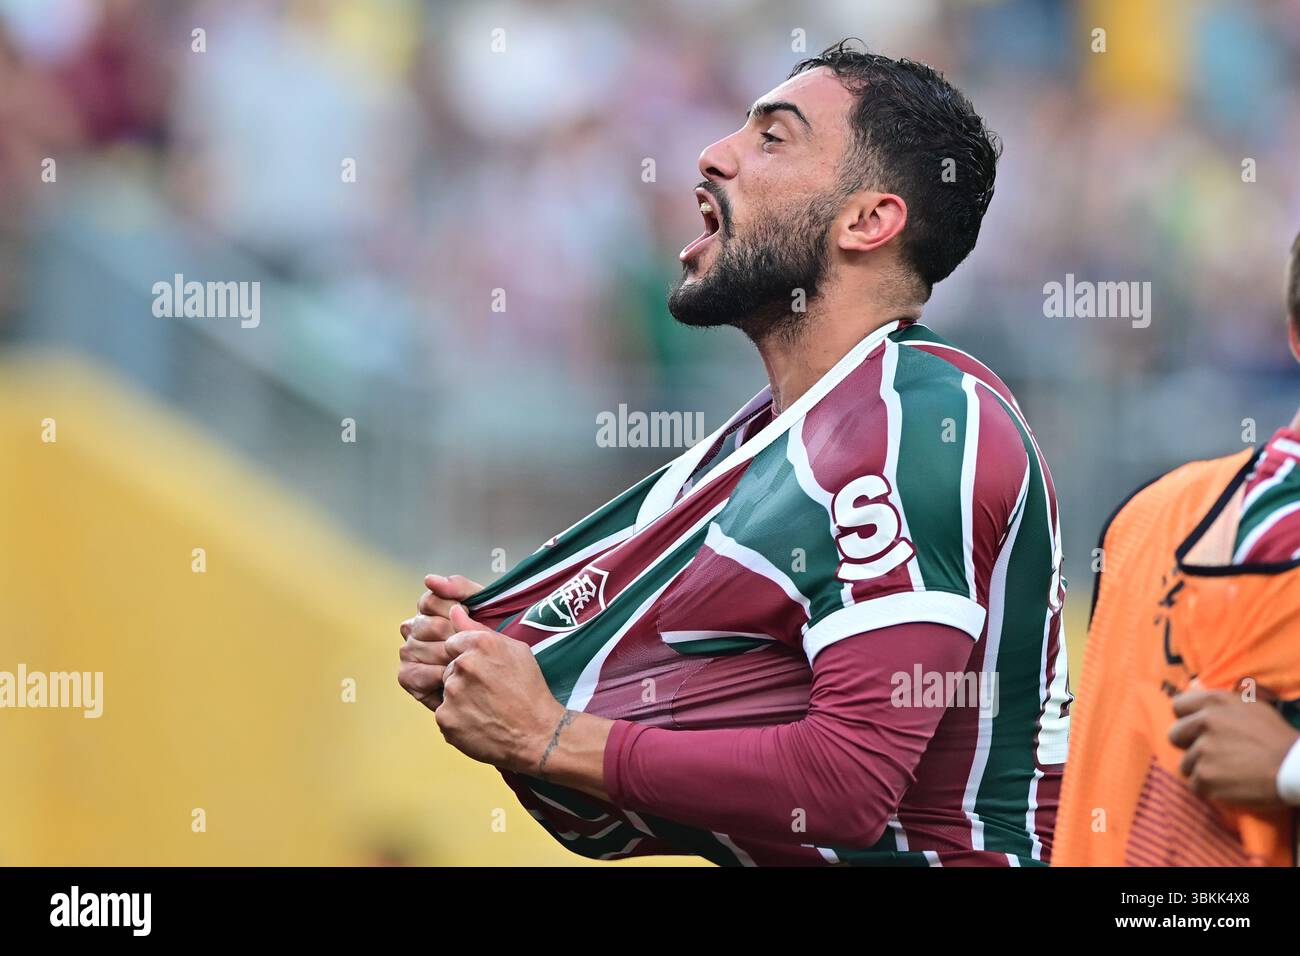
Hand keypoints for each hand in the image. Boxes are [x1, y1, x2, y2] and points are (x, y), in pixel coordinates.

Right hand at [397, 574, 482, 709]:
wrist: (497, 676)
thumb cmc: (490, 638)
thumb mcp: (483, 605)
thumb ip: (459, 587)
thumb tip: (429, 579)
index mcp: (429, 607)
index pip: (431, 600)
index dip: (455, 610)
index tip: (471, 617)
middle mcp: (413, 627)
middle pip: (432, 626)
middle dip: (458, 637)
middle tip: (475, 646)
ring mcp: (408, 651)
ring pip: (426, 649)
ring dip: (452, 658)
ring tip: (469, 663)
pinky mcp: (407, 676)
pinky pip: (418, 673)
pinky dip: (439, 676)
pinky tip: (454, 676)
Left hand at [434, 608, 566, 773]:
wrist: (537, 735)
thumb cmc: (530, 690)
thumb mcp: (516, 651)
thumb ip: (479, 629)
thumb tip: (453, 610)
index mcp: (481, 644)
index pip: (453, 643)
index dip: (469, 658)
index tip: (484, 671)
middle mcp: (463, 665)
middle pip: (449, 667)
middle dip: (463, 678)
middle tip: (489, 692)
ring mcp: (452, 693)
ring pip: (447, 690)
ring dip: (460, 698)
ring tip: (486, 708)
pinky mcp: (445, 718)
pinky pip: (445, 713)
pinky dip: (458, 719)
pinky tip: (479, 722)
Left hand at [1169, 688, 1299, 807]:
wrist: (1295, 768)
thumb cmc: (1276, 737)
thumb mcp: (1250, 707)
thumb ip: (1218, 703)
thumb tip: (1193, 691)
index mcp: (1214, 702)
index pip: (1178, 706)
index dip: (1187, 719)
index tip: (1198, 730)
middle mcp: (1204, 722)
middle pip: (1174, 735)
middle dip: (1189, 745)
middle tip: (1213, 753)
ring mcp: (1203, 750)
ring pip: (1186, 763)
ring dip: (1202, 769)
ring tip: (1229, 771)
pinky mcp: (1205, 777)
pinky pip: (1195, 784)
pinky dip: (1210, 788)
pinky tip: (1231, 784)